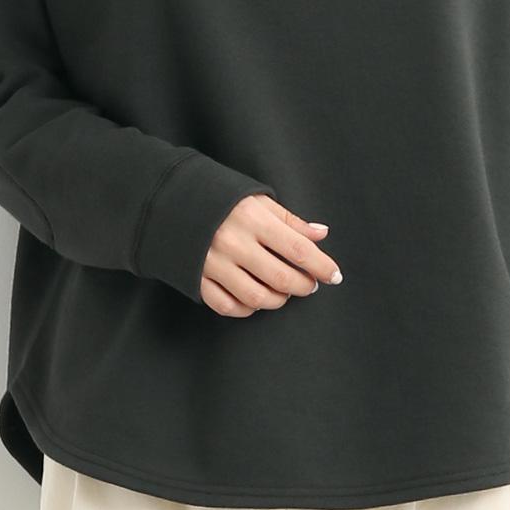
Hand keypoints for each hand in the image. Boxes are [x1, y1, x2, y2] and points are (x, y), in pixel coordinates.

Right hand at [200, 194, 342, 315]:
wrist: (173, 201)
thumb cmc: (224, 200)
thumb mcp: (258, 200)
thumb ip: (291, 220)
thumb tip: (322, 234)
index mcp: (252, 219)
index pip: (297, 248)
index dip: (321, 265)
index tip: (335, 275)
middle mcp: (233, 242)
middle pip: (280, 277)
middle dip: (303, 285)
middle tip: (310, 284)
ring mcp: (213, 263)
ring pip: (256, 297)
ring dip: (278, 299)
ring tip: (284, 291)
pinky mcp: (197, 278)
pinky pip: (227, 306)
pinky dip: (246, 309)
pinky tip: (255, 299)